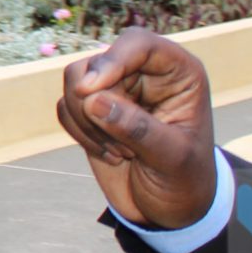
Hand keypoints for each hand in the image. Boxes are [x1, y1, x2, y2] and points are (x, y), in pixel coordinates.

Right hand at [56, 30, 220, 229]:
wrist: (170, 208)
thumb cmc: (185, 180)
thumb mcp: (173, 159)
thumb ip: (137, 129)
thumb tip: (92, 100)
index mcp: (177, 72)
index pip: (138, 44)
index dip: (112, 60)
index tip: (90, 90)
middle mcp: (144, 73)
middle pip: (98, 64)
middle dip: (99, 107)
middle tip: (123, 146)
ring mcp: (116, 89)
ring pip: (75, 81)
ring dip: (87, 121)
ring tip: (119, 151)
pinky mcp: (92, 109)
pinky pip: (66, 106)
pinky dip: (79, 133)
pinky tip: (108, 154)